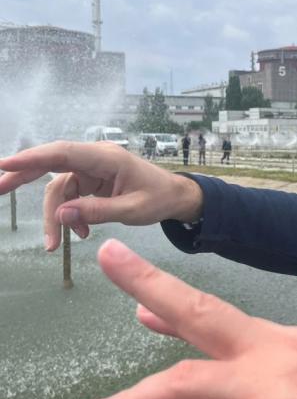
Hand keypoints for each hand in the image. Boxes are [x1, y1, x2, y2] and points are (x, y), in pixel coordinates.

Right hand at [0, 141, 202, 250]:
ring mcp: (92, 169)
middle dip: (21, 176)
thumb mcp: (133, 210)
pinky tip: (79, 235)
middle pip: (50, 164)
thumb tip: (61, 215)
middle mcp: (95, 158)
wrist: (177, 197)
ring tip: (55, 245)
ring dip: (54, 216)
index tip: (4, 165)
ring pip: (59, 189)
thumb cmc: (160, 198)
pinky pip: (70, 197)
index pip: (63, 153)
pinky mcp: (91, 181)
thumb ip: (97, 212)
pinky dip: (69, 216)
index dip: (32, 158)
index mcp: (106, 158)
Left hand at [82, 239, 296, 398]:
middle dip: (151, 285)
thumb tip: (233, 377)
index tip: (141, 302)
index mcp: (289, 341)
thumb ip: (276, 371)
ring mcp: (269, 393)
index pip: (223, 318)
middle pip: (201, 313)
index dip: (175, 305)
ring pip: (183, 384)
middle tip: (112, 260)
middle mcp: (274, 355)